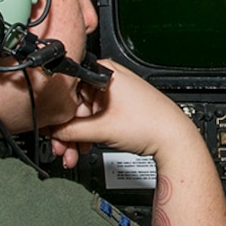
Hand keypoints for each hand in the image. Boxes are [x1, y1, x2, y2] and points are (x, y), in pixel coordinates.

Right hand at [43, 60, 204, 169]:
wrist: (174, 139)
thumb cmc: (149, 124)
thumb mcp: (101, 128)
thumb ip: (70, 130)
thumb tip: (51, 130)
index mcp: (104, 71)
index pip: (67, 89)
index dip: (57, 113)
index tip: (51, 130)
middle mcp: (109, 78)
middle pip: (75, 105)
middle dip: (67, 131)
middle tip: (62, 148)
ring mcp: (115, 93)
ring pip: (84, 115)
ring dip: (76, 137)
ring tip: (74, 153)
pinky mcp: (119, 107)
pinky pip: (96, 119)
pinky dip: (88, 134)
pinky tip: (85, 148)